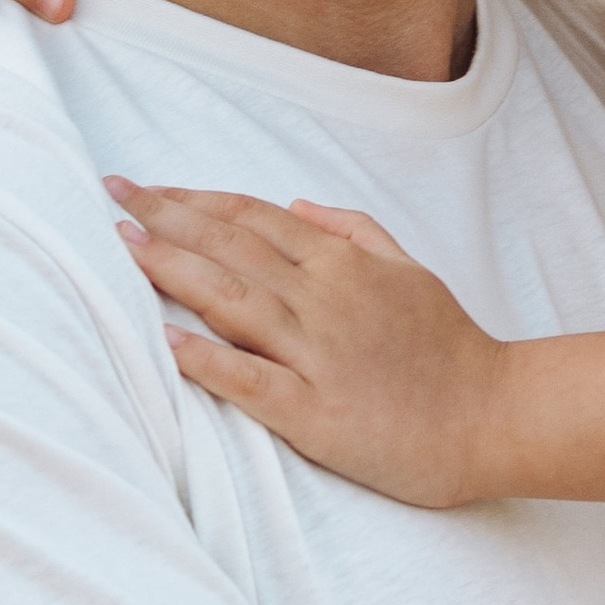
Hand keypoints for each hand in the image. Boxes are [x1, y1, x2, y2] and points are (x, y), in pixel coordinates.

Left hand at [110, 185, 513, 505]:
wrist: (495, 416)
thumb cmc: (451, 348)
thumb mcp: (409, 270)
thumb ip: (354, 231)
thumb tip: (296, 205)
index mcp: (343, 264)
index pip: (252, 218)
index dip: (193, 199)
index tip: (143, 188)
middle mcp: (325, 300)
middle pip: (230, 247)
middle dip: (165, 218)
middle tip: (109, 195)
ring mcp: (319, 355)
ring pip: (232, 300)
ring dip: (172, 270)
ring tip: (121, 247)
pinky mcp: (317, 412)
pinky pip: (251, 380)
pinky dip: (206, 359)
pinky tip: (165, 342)